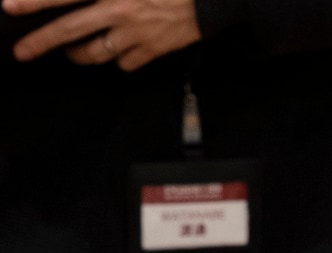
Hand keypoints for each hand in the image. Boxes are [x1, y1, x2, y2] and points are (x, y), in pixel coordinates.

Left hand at [5, 0, 200, 69]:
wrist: (209, 2)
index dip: (35, 2)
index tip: (10, 9)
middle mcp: (117, 11)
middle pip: (70, 31)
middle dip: (42, 43)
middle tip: (22, 53)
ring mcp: (134, 35)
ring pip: (94, 54)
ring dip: (78, 55)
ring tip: (71, 53)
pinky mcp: (152, 52)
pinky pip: (124, 64)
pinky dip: (118, 60)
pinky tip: (117, 53)